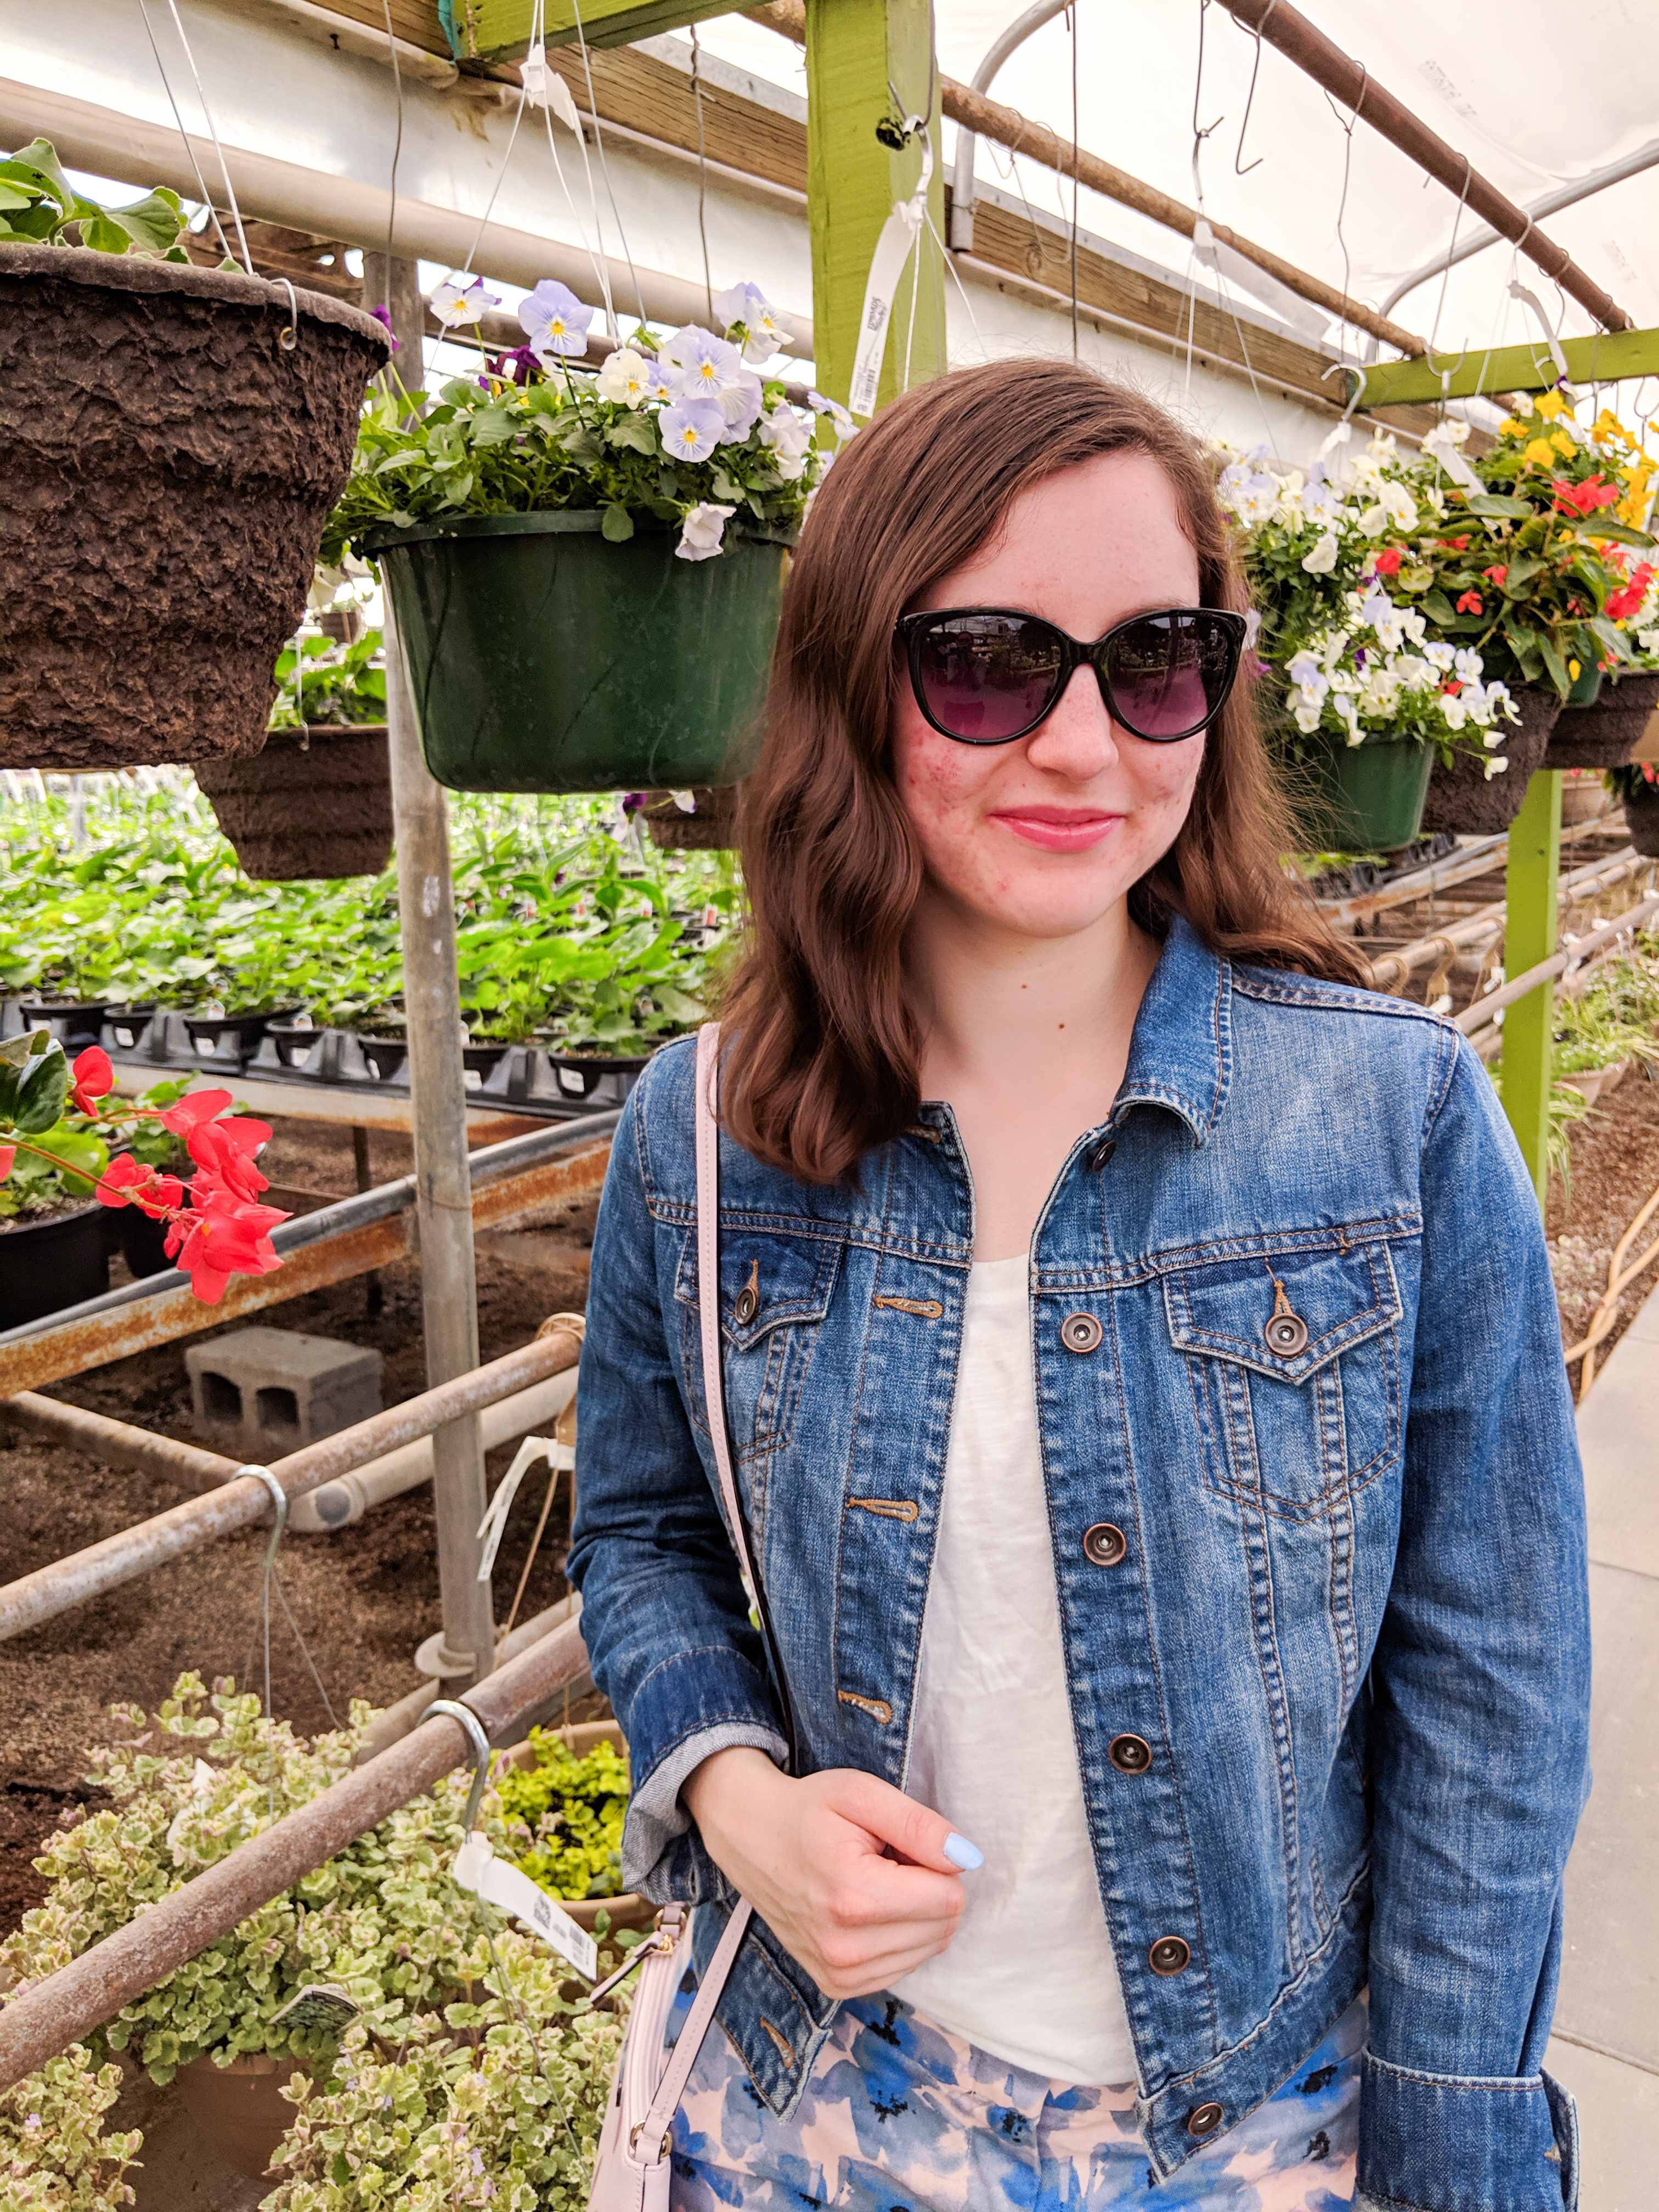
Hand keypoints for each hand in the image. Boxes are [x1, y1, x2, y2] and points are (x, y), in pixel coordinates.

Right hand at [681, 1747, 981, 1999]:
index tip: (897, 1844)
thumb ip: (918, 1825)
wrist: (749, 1838)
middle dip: (926, 1887)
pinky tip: (864, 1907)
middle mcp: (846, 1949)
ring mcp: (839, 1974)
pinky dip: (896, 1935)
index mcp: (854, 1899)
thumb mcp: (861, 1794)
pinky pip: (904, 1966)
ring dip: (912, 1912)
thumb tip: (967, 1859)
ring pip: (928, 1949)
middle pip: (943, 1927)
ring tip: (870, 1881)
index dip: (935, 1862)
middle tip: (883, 1860)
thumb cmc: (807, 1810)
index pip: (949, 1899)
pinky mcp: (836, 1986)